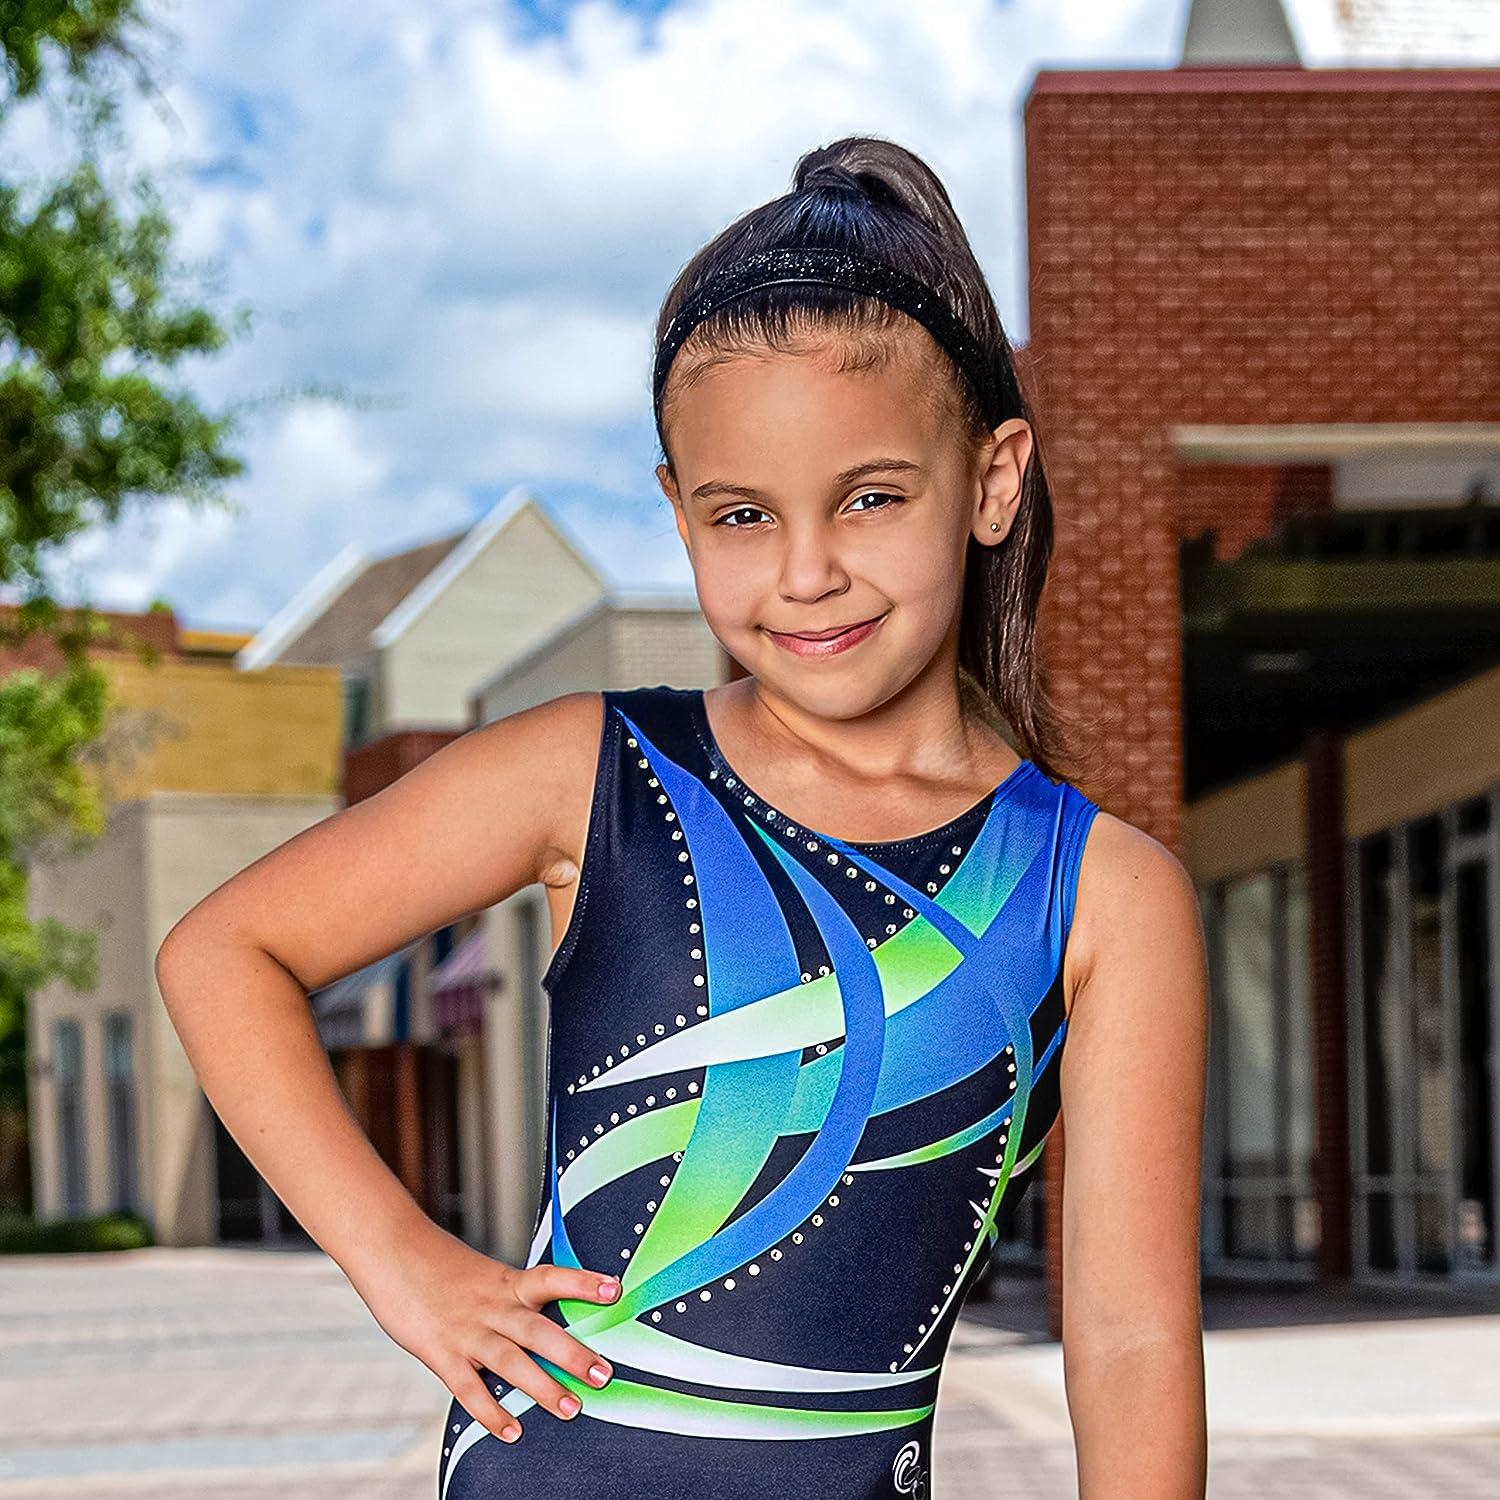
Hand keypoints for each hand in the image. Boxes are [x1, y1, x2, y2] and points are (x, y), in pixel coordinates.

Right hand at [345, 1216, 621, 1442]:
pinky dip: (490, 1411)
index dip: (584, 1283)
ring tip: (571, 1409)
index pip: (551, 1277)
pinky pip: (469, 1387)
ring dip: (542, 1385)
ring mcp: (467, 1330)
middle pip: (538, 1329)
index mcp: (506, 1282)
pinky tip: (512, 1431)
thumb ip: (510, 1297)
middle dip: (573, 1353)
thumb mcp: (483, 1274)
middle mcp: (492, 1306)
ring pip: (510, 1360)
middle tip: (605, 1374)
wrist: (391, 1249)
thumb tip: (541, 1321)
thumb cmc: (439, 1265)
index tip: (616, 1290)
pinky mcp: (440, 1352)